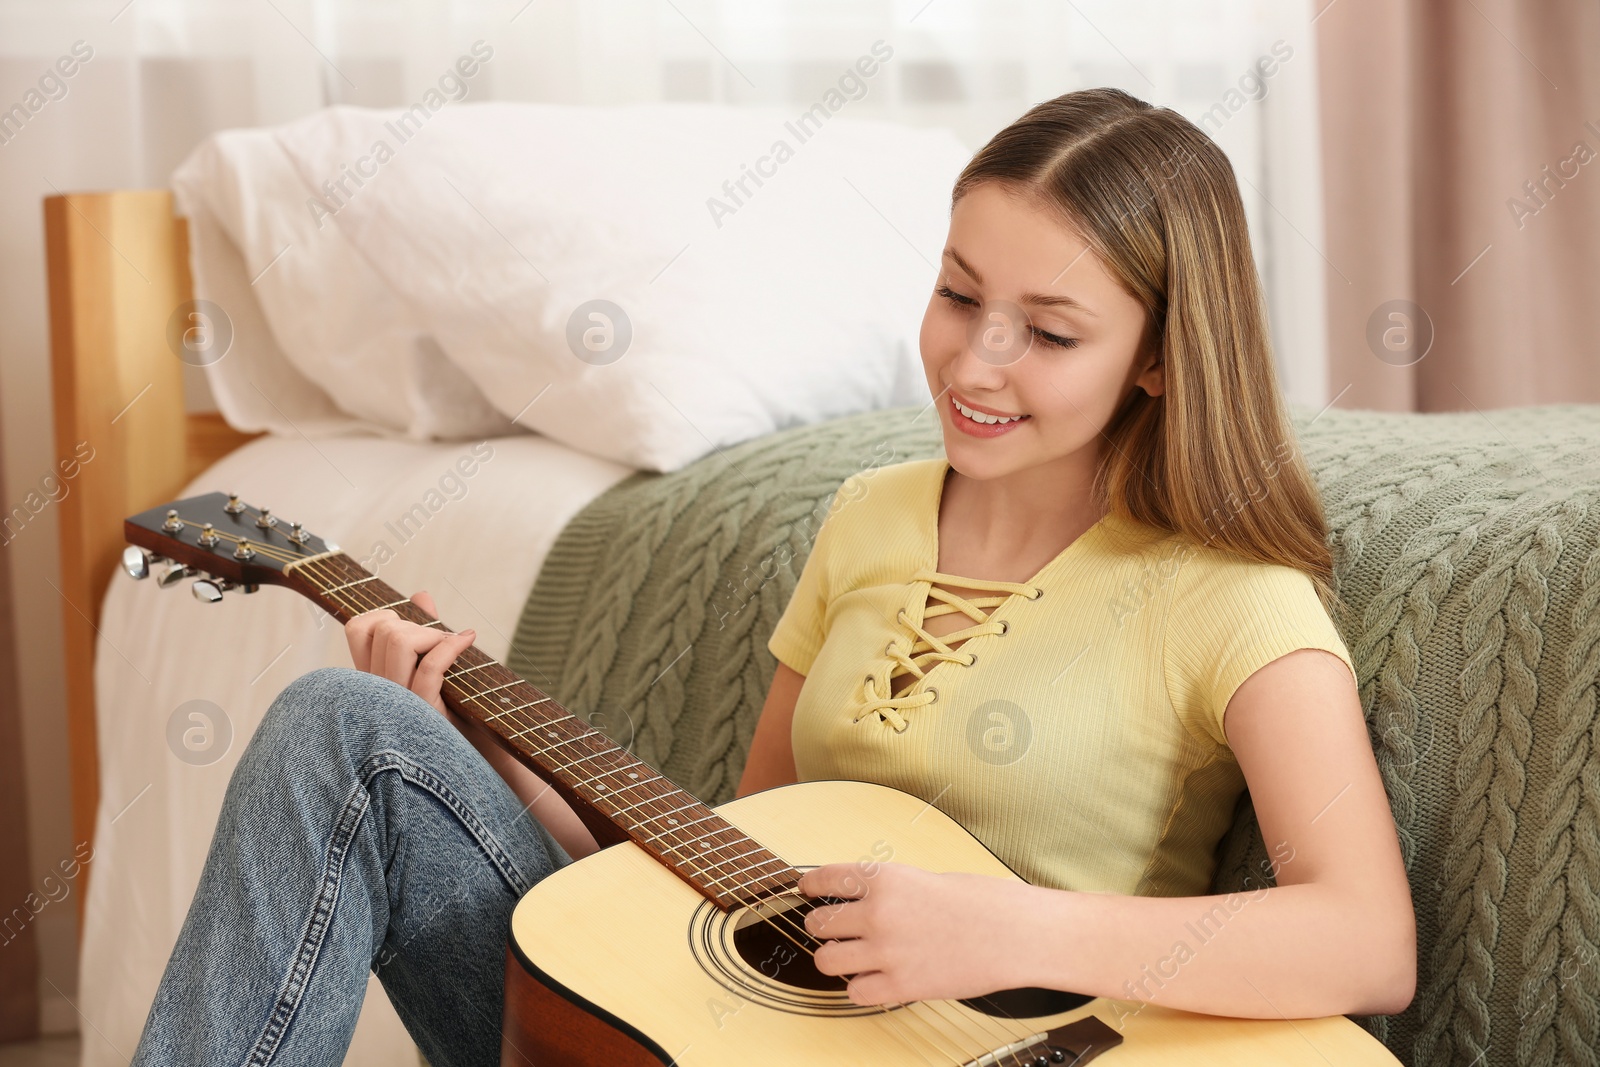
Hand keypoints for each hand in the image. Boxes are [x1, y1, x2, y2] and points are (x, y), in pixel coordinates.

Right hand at [345, 589, 475, 713]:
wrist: (480, 752)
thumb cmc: (460, 709)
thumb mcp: (439, 665)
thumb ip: (426, 631)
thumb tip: (420, 595)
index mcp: (373, 679)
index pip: (357, 630)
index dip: (386, 616)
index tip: (415, 628)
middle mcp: (377, 691)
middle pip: (385, 629)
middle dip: (419, 625)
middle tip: (442, 642)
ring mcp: (398, 702)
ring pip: (400, 641)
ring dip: (434, 634)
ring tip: (454, 646)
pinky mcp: (423, 713)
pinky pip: (430, 666)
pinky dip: (452, 645)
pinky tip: (468, 640)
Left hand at [798, 862, 1035, 1004]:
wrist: (1014, 934)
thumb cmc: (982, 903)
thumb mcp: (927, 879)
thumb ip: (890, 891)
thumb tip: (862, 903)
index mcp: (885, 878)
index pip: (827, 878)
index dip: (810, 885)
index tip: (805, 889)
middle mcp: (878, 913)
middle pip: (818, 923)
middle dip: (821, 926)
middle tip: (831, 930)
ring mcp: (886, 952)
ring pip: (826, 961)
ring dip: (833, 958)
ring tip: (846, 957)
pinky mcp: (900, 986)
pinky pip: (855, 992)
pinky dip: (860, 987)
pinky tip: (873, 979)